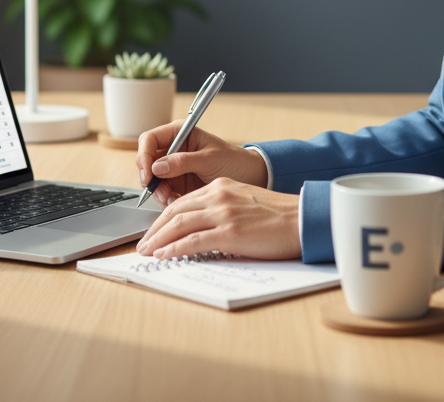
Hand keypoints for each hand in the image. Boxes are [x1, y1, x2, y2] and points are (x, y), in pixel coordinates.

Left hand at [135, 178, 300, 259]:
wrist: (300, 219)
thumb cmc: (277, 216)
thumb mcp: (244, 203)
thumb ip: (222, 210)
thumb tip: (201, 230)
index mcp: (221, 187)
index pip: (182, 202)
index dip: (163, 218)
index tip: (154, 231)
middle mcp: (218, 196)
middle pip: (175, 211)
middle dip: (155, 229)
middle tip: (143, 244)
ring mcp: (223, 213)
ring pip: (179, 224)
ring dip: (158, 240)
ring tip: (147, 252)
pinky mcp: (229, 232)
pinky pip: (193, 241)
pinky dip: (174, 249)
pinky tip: (164, 256)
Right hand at [136, 121, 267, 205]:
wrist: (248, 178)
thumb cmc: (233, 161)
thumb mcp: (209, 159)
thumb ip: (183, 161)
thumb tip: (157, 166)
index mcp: (180, 133)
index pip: (150, 139)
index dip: (144, 154)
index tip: (148, 171)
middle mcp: (173, 149)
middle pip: (146, 160)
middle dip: (148, 176)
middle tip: (156, 188)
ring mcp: (174, 168)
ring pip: (151, 179)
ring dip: (156, 189)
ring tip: (169, 197)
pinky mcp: (177, 184)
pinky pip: (161, 191)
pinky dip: (164, 198)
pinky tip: (176, 200)